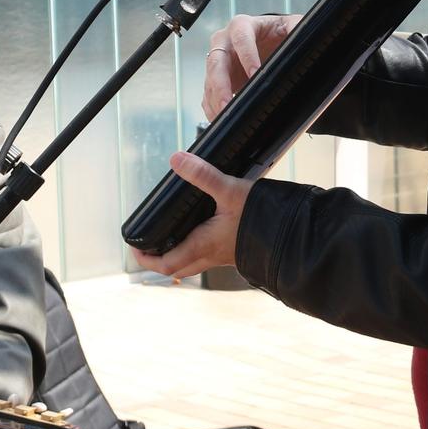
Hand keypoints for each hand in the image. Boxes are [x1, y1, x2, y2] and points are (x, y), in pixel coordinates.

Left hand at [131, 152, 256, 279]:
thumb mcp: (230, 190)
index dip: (145, 258)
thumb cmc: (262, 218)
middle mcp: (210, 256)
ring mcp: (224, 257)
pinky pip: (208, 258)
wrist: (292, 236)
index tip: (134, 247)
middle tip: (147, 246)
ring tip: (170, 238)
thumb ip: (203, 175)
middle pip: (176, 268)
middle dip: (158, 259)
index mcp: (202, 245)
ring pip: (192, 264)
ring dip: (177, 256)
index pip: (165, 263)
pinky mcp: (235, 252)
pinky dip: (196, 250)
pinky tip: (201, 232)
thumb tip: (177, 160)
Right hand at [204, 14, 300, 118]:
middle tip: (227, 103)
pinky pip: (209, 95)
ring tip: (224, 117)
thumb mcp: (290, 26)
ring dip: (215, 100)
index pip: (240, 37)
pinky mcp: (216, 79)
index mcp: (242, 26)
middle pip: (216, 61)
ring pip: (210, 80)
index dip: (246, 55)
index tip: (255, 73)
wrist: (268, 41)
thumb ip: (297, 27)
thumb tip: (309, 35)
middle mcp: (224, 42)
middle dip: (221, 84)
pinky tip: (220, 119)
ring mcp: (218, 62)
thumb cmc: (277, 33)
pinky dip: (212, 108)